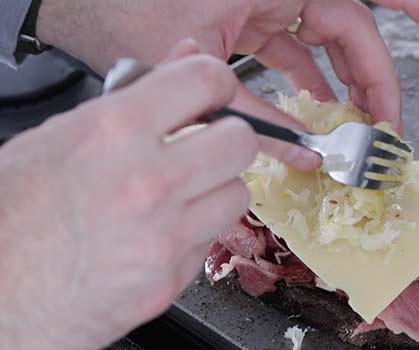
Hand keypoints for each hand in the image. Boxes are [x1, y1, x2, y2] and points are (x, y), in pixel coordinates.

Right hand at [0, 52, 260, 349]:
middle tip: (206, 148)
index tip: (215, 94)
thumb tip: (185, 59)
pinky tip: (156, 235)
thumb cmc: (12, 212)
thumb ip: (134, 98)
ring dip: (215, 191)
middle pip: (241, 142)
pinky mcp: (168, 282)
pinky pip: (209, 242)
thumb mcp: (63, 135)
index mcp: (113, 131)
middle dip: (227, 141)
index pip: (205, 80)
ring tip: (180, 196)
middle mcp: (146, 183)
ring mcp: (163, 237)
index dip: (217, 84)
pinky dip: (192, 235)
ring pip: (236, 195)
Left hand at [36, 0, 418, 132]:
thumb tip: (302, 156)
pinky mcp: (250, 13)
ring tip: (361, 121)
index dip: (412, 3)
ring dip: (344, 79)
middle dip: (372, 74)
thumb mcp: (202, 73)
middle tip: (388, 119)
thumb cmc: (128, 17)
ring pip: (324, 36)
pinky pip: (294, 42)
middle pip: (346, 26)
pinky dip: (310, 73)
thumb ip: (257, 116)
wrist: (83, 9)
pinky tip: (317, 105)